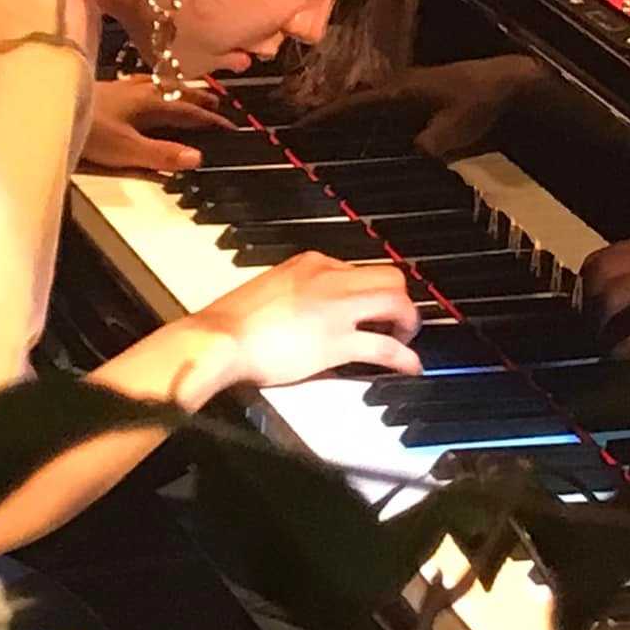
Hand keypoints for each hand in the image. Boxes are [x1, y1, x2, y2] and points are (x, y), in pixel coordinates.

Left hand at [83, 75, 234, 173]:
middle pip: (176, 91)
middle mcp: (138, 90)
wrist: (44, 109)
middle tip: (216, 102)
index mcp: (149, 101)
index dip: (210, 118)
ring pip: (157, 85)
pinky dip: (151, 87)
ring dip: (176, 89)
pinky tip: (142, 89)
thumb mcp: (127, 149)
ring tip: (186, 91)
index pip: (189, 109)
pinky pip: (138, 85)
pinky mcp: (105, 91)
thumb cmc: (87, 130)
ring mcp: (120, 88)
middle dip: (197, 96)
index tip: (229, 124)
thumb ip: (162, 154)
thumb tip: (197, 158)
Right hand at [194, 251, 421, 386]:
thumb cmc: (231, 321)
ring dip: (408, 322)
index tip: (368, 307)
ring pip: (396, 302)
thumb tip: (307, 309)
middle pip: (389, 277)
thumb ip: (295, 293)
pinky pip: (385, 347)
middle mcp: (330, 278)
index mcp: (310, 263)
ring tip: (405, 339)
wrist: (220, 339)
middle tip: (398, 320)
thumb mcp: (269, 290)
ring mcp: (337, 309)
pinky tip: (409, 366)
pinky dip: (404, 357)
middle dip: (400, 299)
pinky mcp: (338, 342)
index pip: (357, 269)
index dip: (367, 292)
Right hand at [299, 56, 544, 158]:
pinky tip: (366, 142)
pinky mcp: (422, 102)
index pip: (352, 104)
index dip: (324, 116)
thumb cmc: (479, 102)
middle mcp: (398, 88)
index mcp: (399, 90)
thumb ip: (426, 146)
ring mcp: (409, 93)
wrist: (509, 86)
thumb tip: (409, 155)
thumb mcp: (452, 130)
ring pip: (369, 110)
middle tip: (304, 136)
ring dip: (349, 123)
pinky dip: (371, 125)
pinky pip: (386, 114)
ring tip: (325, 141)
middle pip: (354, 105)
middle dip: (329, 119)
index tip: (297, 127)